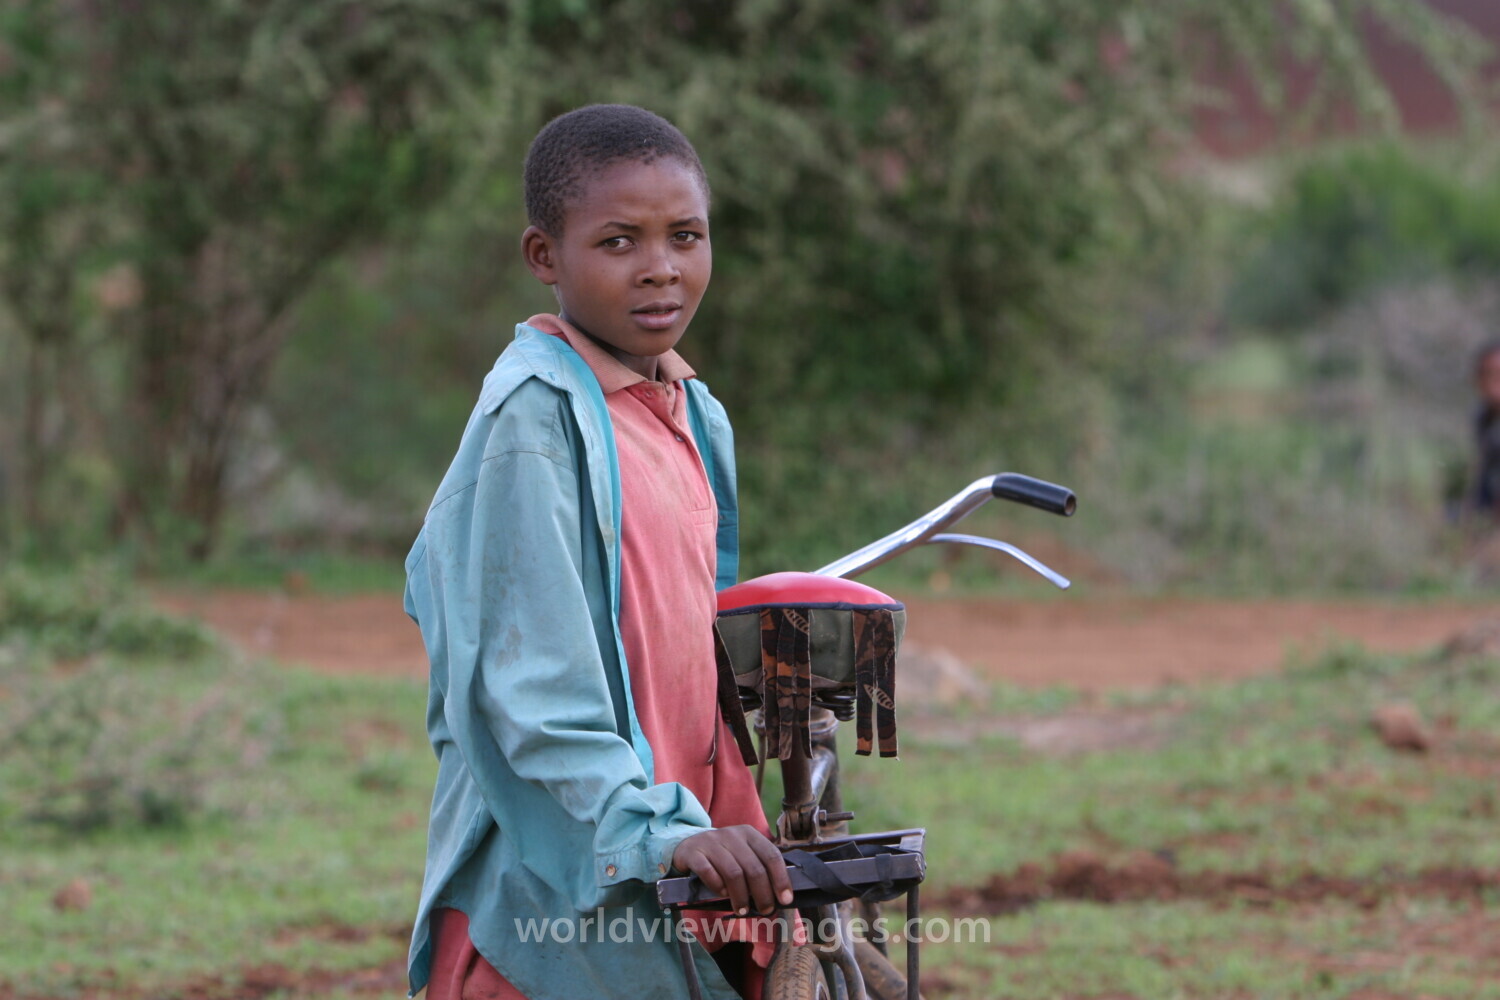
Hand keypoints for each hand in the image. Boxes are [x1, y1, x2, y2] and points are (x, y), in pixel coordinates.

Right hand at [671, 826, 793, 916]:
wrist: (688, 845)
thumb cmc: (722, 856)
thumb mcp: (742, 854)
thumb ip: (758, 868)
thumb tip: (779, 896)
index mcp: (749, 834)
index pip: (771, 855)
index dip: (780, 879)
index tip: (785, 899)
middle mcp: (731, 834)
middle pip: (754, 867)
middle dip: (762, 894)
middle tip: (765, 910)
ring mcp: (711, 841)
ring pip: (733, 872)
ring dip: (741, 896)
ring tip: (743, 910)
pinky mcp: (693, 852)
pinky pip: (709, 872)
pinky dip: (718, 887)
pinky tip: (722, 895)